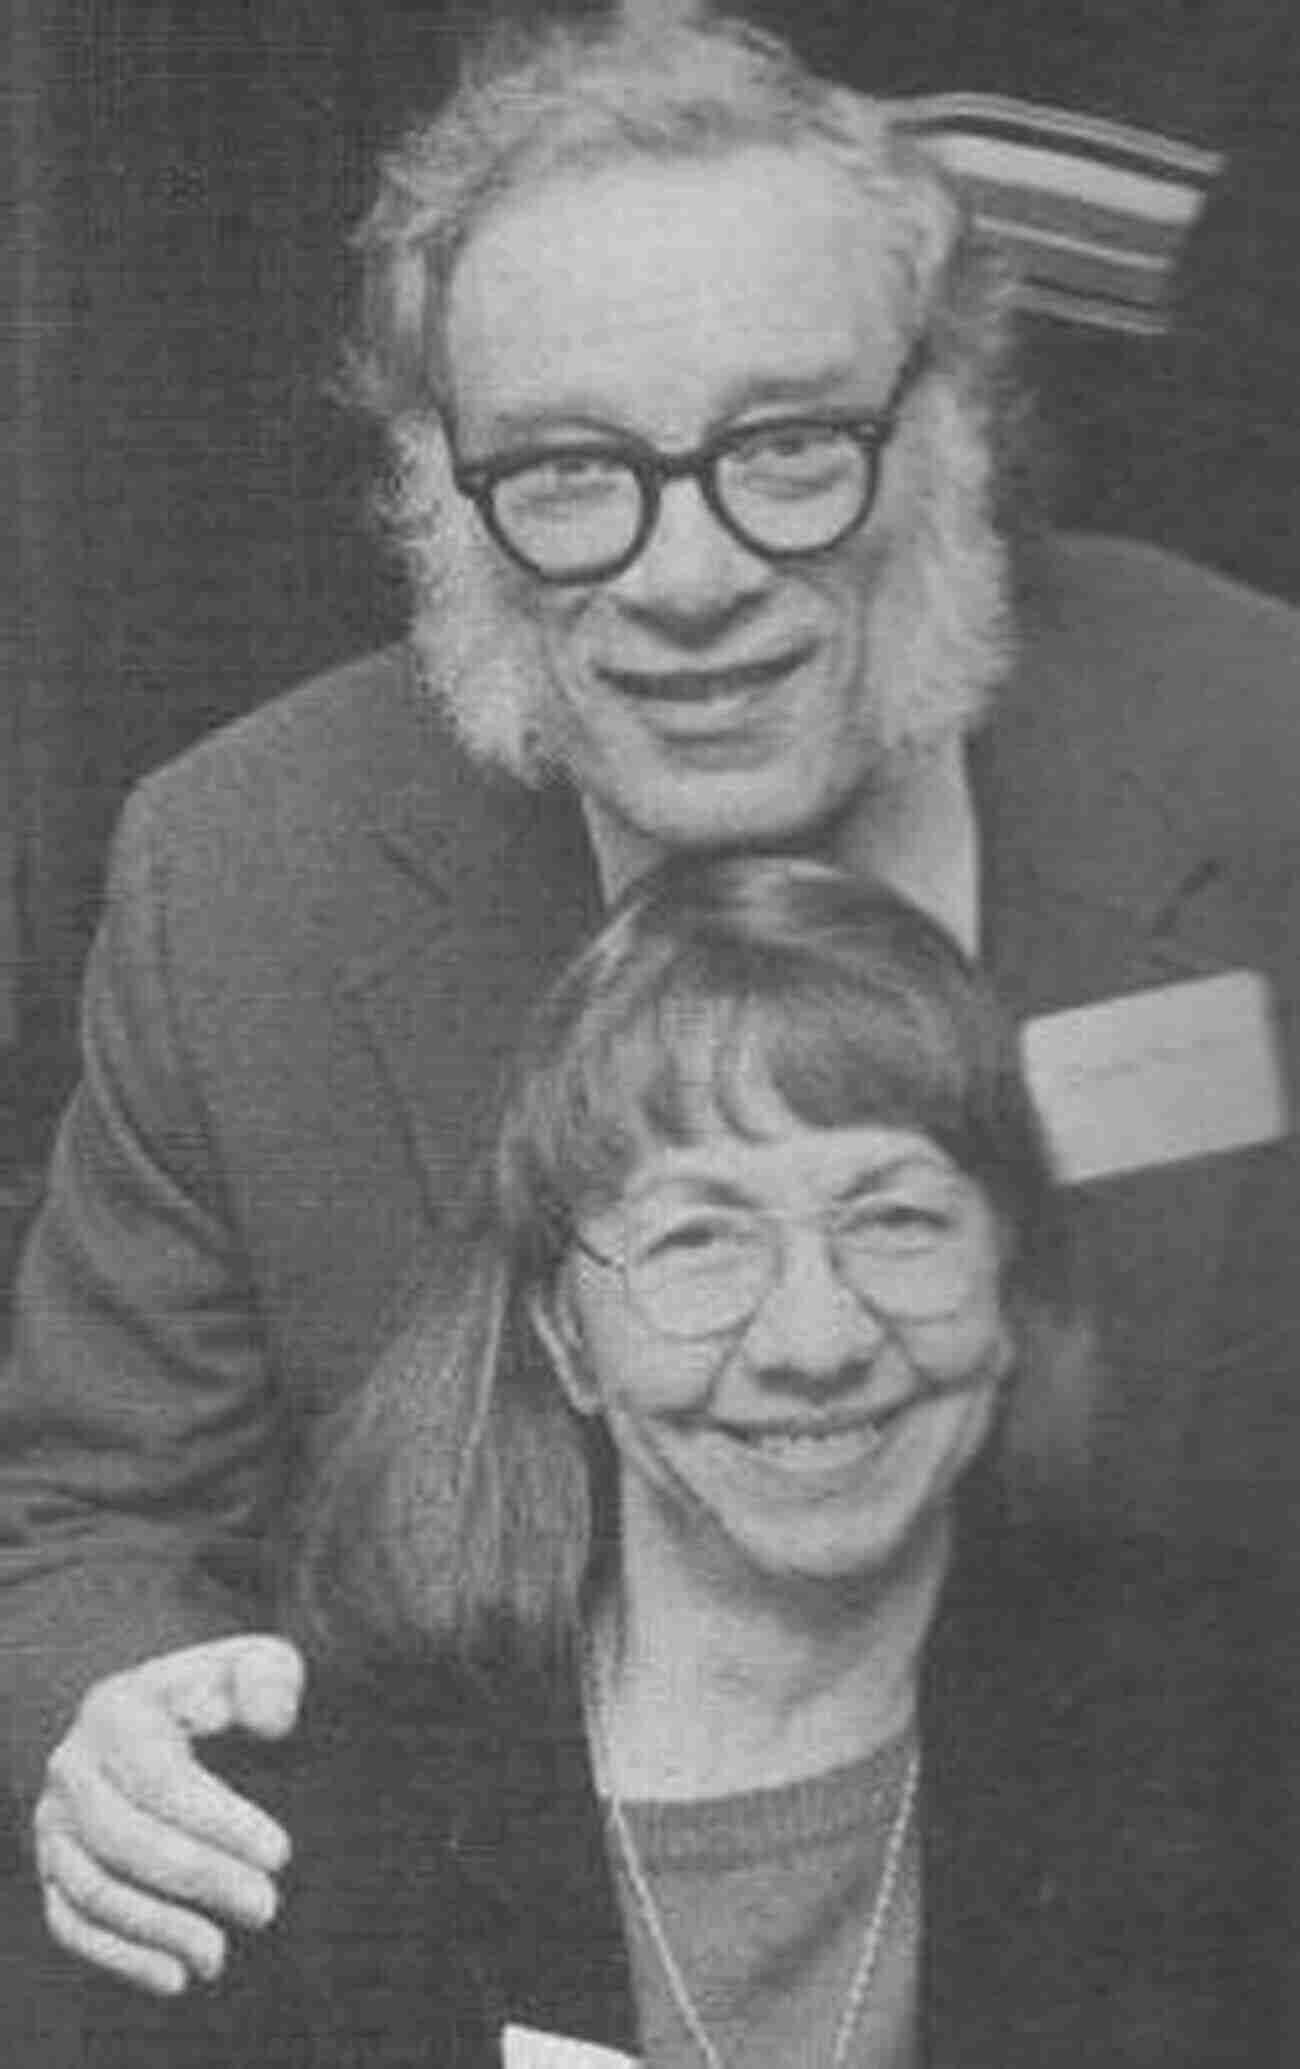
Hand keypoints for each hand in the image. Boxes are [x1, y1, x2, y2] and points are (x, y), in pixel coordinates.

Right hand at [33, 1634, 303, 1996]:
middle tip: (266, 1907)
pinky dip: (119, 1957)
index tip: (282, 1855)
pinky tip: (176, 1977)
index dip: (219, 1821)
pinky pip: (71, 1923)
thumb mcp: (254, 1665)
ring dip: (157, 1929)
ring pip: (92, 1888)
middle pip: (123, 1837)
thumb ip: (270, 1677)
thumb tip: (271, 1723)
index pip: (161, 1776)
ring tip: (220, 1955)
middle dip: (198, 1878)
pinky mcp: (54, 1869)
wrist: (163, 1719)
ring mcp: (55, 1822)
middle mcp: (72, 1766)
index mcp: (116, 1708)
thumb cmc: (222, 1693)